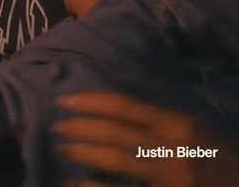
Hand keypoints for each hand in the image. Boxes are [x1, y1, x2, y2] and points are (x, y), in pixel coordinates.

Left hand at [55, 92, 238, 185]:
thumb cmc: (222, 157)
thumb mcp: (195, 131)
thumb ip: (158, 124)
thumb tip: (113, 117)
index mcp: (178, 125)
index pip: (125, 106)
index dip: (89, 102)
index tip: (63, 101)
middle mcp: (171, 148)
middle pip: (114, 132)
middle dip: (80, 128)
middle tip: (57, 126)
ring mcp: (169, 177)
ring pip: (116, 161)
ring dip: (83, 153)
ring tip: (63, 149)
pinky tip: (75, 184)